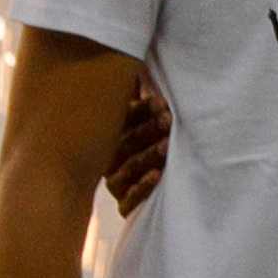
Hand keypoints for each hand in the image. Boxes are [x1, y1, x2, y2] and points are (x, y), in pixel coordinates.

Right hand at [101, 72, 174, 212]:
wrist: (163, 199)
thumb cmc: (159, 150)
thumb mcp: (157, 123)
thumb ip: (149, 101)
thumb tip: (148, 71)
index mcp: (115, 136)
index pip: (124, 121)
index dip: (142, 111)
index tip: (162, 103)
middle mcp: (111, 159)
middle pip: (126, 142)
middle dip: (147, 129)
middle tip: (166, 119)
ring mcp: (117, 184)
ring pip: (128, 169)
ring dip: (147, 155)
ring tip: (166, 145)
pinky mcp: (126, 206)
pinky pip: (130, 199)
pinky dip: (142, 187)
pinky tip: (157, 175)